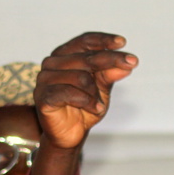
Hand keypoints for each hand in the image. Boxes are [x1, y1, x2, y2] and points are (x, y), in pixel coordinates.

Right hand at [35, 32, 136, 149]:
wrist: (71, 134)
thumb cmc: (85, 107)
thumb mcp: (102, 89)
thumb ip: (110, 75)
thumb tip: (126, 65)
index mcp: (64, 55)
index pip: (85, 41)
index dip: (103, 40)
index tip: (122, 42)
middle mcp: (51, 63)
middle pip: (86, 57)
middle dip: (111, 61)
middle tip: (131, 65)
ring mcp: (44, 79)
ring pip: (80, 77)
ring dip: (96, 93)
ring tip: (99, 105)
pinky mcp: (42, 96)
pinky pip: (69, 93)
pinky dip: (87, 102)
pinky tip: (96, 109)